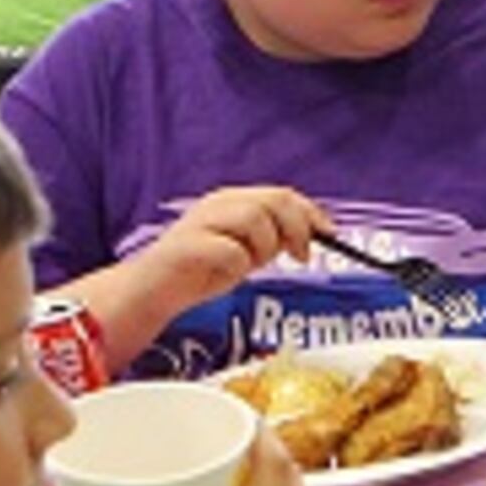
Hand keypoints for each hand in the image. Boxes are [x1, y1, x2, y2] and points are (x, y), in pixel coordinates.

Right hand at [129, 184, 327, 310]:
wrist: (156, 291)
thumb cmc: (203, 270)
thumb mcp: (248, 252)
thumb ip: (274, 238)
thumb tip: (312, 233)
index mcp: (234, 200)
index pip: (282, 194)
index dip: (311, 213)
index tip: (330, 235)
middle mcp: (219, 203)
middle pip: (274, 200)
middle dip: (297, 228)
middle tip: (301, 256)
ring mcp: (202, 222)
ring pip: (255, 219)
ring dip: (264, 247)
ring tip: (251, 266)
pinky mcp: (189, 246)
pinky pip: (231, 251)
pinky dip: (238, 266)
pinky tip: (227, 274)